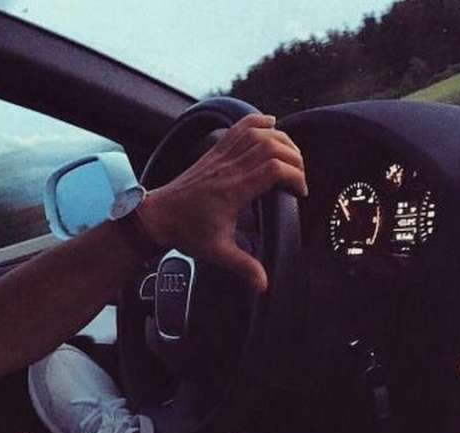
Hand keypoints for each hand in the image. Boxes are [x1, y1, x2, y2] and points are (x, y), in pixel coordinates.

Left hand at [139, 113, 307, 291]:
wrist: (158, 216)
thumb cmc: (187, 232)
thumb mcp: (218, 253)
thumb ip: (244, 267)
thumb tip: (264, 285)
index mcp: (233, 190)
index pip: (273, 169)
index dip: (295, 176)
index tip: (301, 192)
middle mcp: (228, 168)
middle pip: (271, 145)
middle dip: (294, 157)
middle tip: (300, 175)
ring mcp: (221, 156)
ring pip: (257, 132)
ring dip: (281, 138)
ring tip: (292, 154)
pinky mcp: (215, 151)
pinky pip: (239, 127)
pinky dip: (257, 121)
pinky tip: (270, 124)